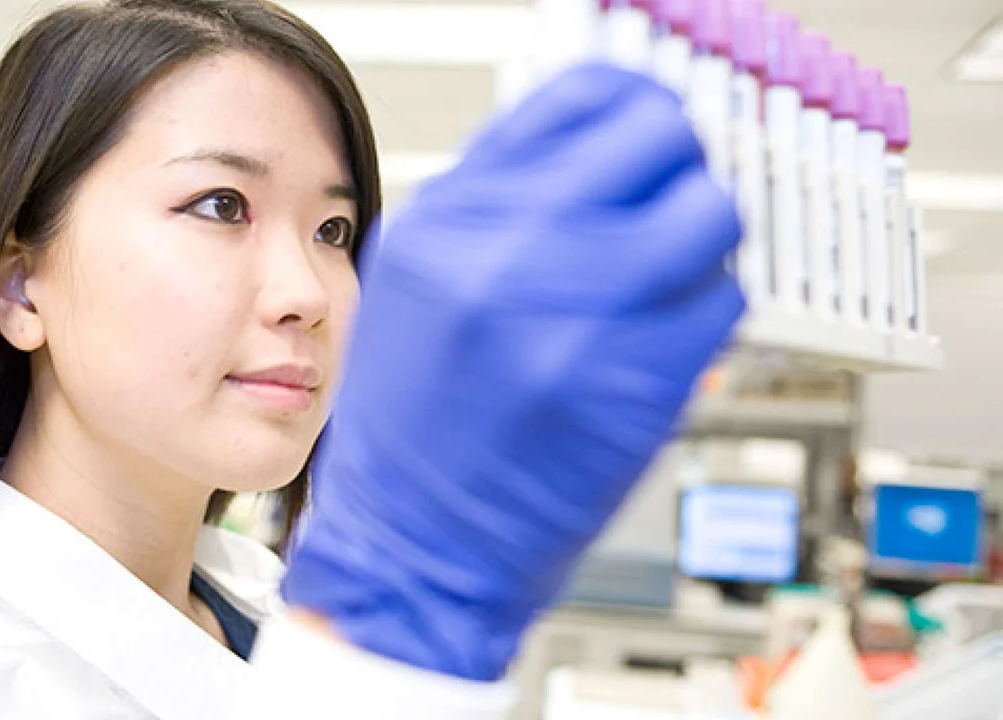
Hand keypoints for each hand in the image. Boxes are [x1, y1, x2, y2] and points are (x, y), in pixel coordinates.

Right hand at [282, 63, 744, 680]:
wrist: (416, 543)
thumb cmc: (412, 428)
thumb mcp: (417, 287)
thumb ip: (493, 208)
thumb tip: (584, 150)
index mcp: (448, 223)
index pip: (577, 98)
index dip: (628, 104)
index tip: (642, 125)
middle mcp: (510, 257)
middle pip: (658, 134)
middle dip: (673, 162)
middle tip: (667, 194)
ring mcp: (580, 319)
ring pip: (709, 213)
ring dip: (700, 237)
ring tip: (667, 274)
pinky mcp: (641, 384)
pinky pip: (724, 301)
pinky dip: (706, 311)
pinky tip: (663, 338)